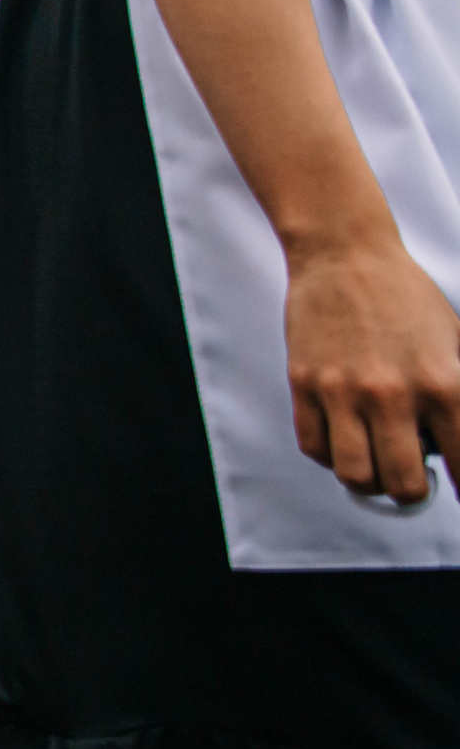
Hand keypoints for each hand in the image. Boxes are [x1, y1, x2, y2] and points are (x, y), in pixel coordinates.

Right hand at [283, 237, 459, 503]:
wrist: (345, 255)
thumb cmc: (406, 299)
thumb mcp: (454, 345)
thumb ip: (458, 398)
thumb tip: (451, 447)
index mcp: (445, 383)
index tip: (457, 487)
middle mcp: (394, 393)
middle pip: (404, 485)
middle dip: (413, 492)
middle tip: (412, 479)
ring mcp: (344, 390)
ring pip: (355, 475)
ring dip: (369, 481)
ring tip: (376, 464)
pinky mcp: (305, 384)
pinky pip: (315, 447)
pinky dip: (331, 455)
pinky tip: (344, 439)